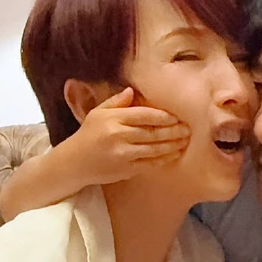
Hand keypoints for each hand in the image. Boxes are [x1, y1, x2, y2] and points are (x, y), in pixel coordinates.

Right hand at [69, 88, 190, 184]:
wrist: (74, 163)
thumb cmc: (87, 135)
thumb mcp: (97, 113)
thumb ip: (116, 102)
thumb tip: (132, 91)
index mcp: (112, 119)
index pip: (143, 115)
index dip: (163, 116)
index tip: (176, 116)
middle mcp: (118, 136)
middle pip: (152, 132)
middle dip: (173, 131)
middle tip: (188, 128)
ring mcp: (123, 154)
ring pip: (154, 149)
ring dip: (173, 145)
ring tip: (186, 140)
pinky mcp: (126, 170)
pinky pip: (150, 164)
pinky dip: (164, 159)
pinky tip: (174, 154)